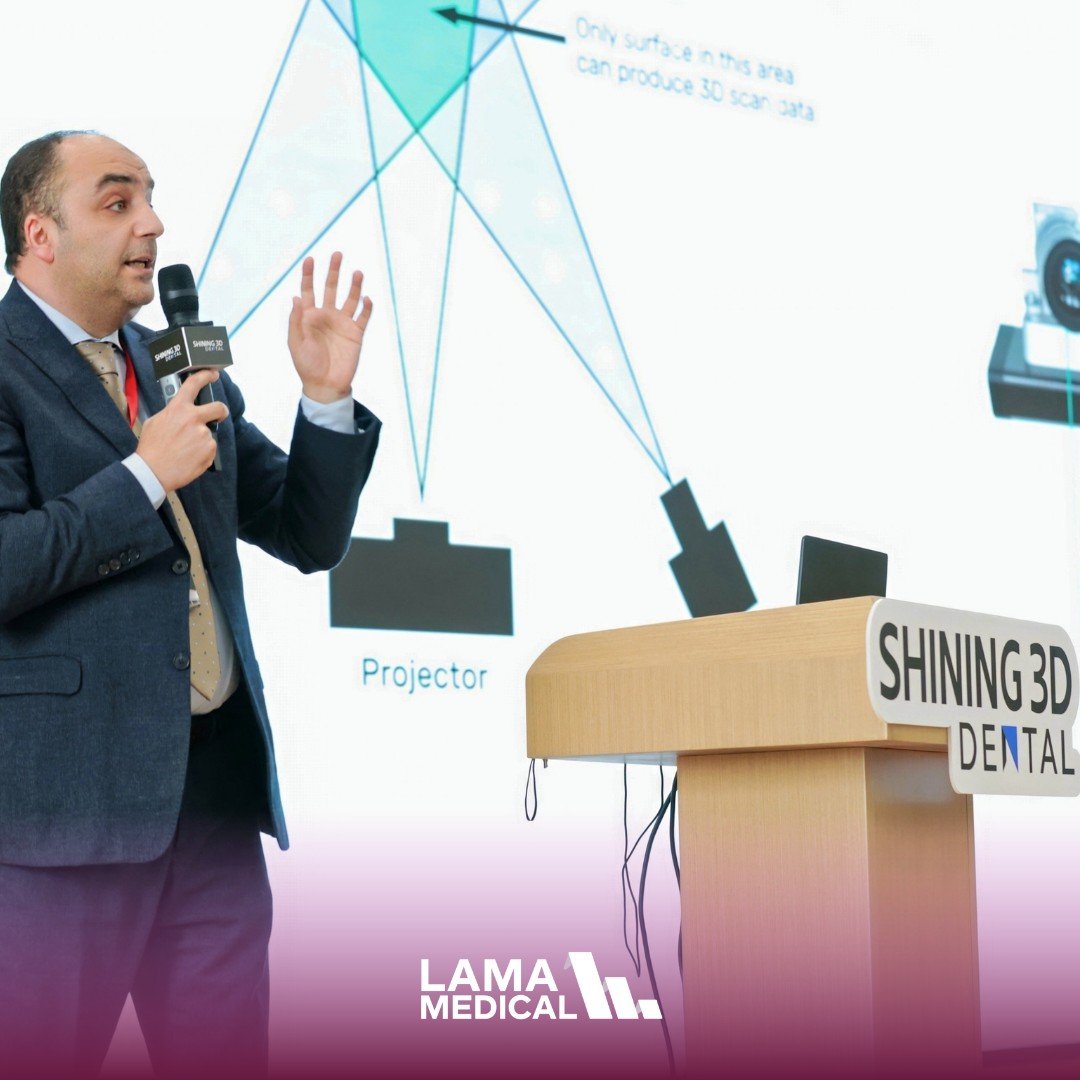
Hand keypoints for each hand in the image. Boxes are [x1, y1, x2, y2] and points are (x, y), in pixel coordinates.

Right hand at [136, 370, 227, 492]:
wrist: (153, 471)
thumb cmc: (151, 448)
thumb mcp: (155, 421)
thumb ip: (171, 413)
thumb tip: (179, 412)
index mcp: (178, 408)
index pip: (194, 384)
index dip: (206, 376)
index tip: (214, 374)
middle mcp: (194, 418)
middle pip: (219, 408)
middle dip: (221, 411)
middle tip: (218, 416)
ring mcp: (203, 435)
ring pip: (209, 434)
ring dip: (201, 441)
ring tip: (184, 450)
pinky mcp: (210, 450)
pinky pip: (210, 449)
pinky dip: (202, 454)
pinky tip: (189, 458)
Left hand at [288, 252, 372, 403]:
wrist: (325, 384)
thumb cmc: (306, 364)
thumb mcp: (295, 342)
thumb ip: (296, 320)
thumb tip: (295, 297)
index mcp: (309, 316)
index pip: (309, 290)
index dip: (309, 274)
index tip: (310, 259)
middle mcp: (326, 315)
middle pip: (330, 287)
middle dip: (333, 271)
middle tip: (337, 254)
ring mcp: (342, 324)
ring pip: (349, 299)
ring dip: (354, 285)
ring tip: (358, 272)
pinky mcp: (356, 334)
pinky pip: (363, 317)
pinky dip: (366, 308)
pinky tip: (367, 299)